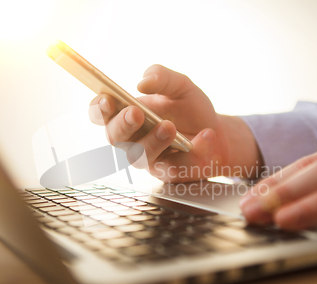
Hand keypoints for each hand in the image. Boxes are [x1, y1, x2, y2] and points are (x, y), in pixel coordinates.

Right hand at [88, 65, 260, 181]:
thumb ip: (162, 77)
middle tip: (137, 113)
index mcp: (126, 114)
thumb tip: (142, 83)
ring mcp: (148, 158)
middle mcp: (132, 138)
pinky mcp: (168, 172)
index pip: (101, 113)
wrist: (218, 132)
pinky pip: (174, 166)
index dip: (98, 108)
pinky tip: (205, 135)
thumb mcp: (180, 85)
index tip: (108, 100)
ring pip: (139, 156)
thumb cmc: (191, 109)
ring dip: (153, 141)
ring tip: (170, 127)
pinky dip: (192, 151)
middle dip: (123, 125)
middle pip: (114, 137)